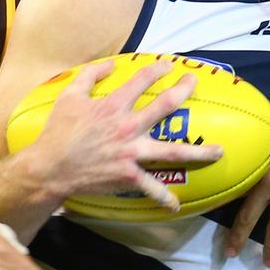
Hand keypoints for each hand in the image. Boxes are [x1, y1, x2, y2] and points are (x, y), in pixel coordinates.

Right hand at [27, 59, 222, 211]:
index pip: (142, 80)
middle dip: (184, 91)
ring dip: (199, 152)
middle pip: (165, 106)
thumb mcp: (69, 96)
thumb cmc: (59, 131)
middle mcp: (128, 126)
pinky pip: (151, 187)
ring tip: (219, 151)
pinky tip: (176, 205)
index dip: (158, 69)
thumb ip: (90, 76)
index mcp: (114, 106)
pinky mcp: (129, 175)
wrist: (50, 167)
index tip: (169, 65)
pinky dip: (164, 198)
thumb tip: (110, 63)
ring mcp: (132, 152)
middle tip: (194, 83)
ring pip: (173, 151)